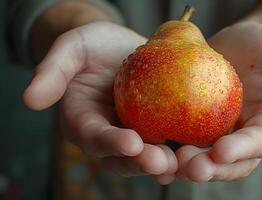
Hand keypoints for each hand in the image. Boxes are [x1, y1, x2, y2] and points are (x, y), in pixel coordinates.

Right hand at [24, 22, 176, 184]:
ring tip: (184, 163)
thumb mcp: (71, 49)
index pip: (94, 136)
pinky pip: (169, 143)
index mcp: (84, 122)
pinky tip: (200, 152)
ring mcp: (135, 134)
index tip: (130, 143)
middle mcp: (109, 135)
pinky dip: (182, 150)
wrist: (122, 46)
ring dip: (165, 164)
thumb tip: (29, 99)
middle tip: (163, 162)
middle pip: (123, 156)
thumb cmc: (95, 45)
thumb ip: (52, 71)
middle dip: (142, 162)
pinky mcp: (158, 128)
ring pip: (147, 157)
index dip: (110, 143)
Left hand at [176, 22, 261, 181]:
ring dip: (187, 168)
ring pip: (204, 161)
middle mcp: (243, 139)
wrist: (229, 48)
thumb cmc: (259, 47)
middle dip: (213, 168)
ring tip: (169, 165)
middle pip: (230, 162)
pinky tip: (152, 155)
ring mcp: (217, 138)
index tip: (223, 150)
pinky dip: (169, 155)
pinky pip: (182, 147)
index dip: (244, 149)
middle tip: (191, 167)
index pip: (260, 142)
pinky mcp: (194, 132)